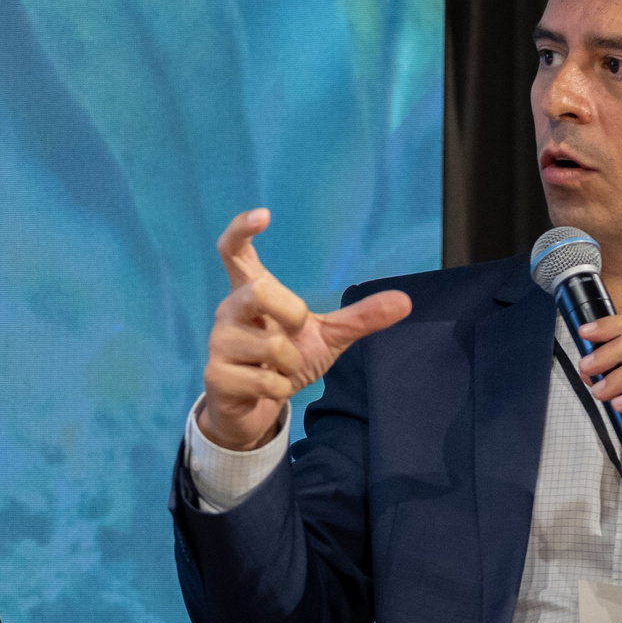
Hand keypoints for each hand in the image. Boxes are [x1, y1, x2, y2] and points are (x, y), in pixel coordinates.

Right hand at [200, 209, 411, 451]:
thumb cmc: (283, 361)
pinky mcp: (216, 375)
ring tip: (280, 369)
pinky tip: (268, 388)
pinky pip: (266, 381)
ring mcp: (218, 342)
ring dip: (291, 365)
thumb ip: (360, 318)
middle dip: (292, 314)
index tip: (263, 215)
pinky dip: (280, 388)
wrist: (255, 407)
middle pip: (260, 291)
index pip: (233, 251)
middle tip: (296, 331)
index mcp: (250, 291)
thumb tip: (406, 301)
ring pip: (271, 346)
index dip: (242, 230)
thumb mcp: (326, 337)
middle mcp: (229, 310)